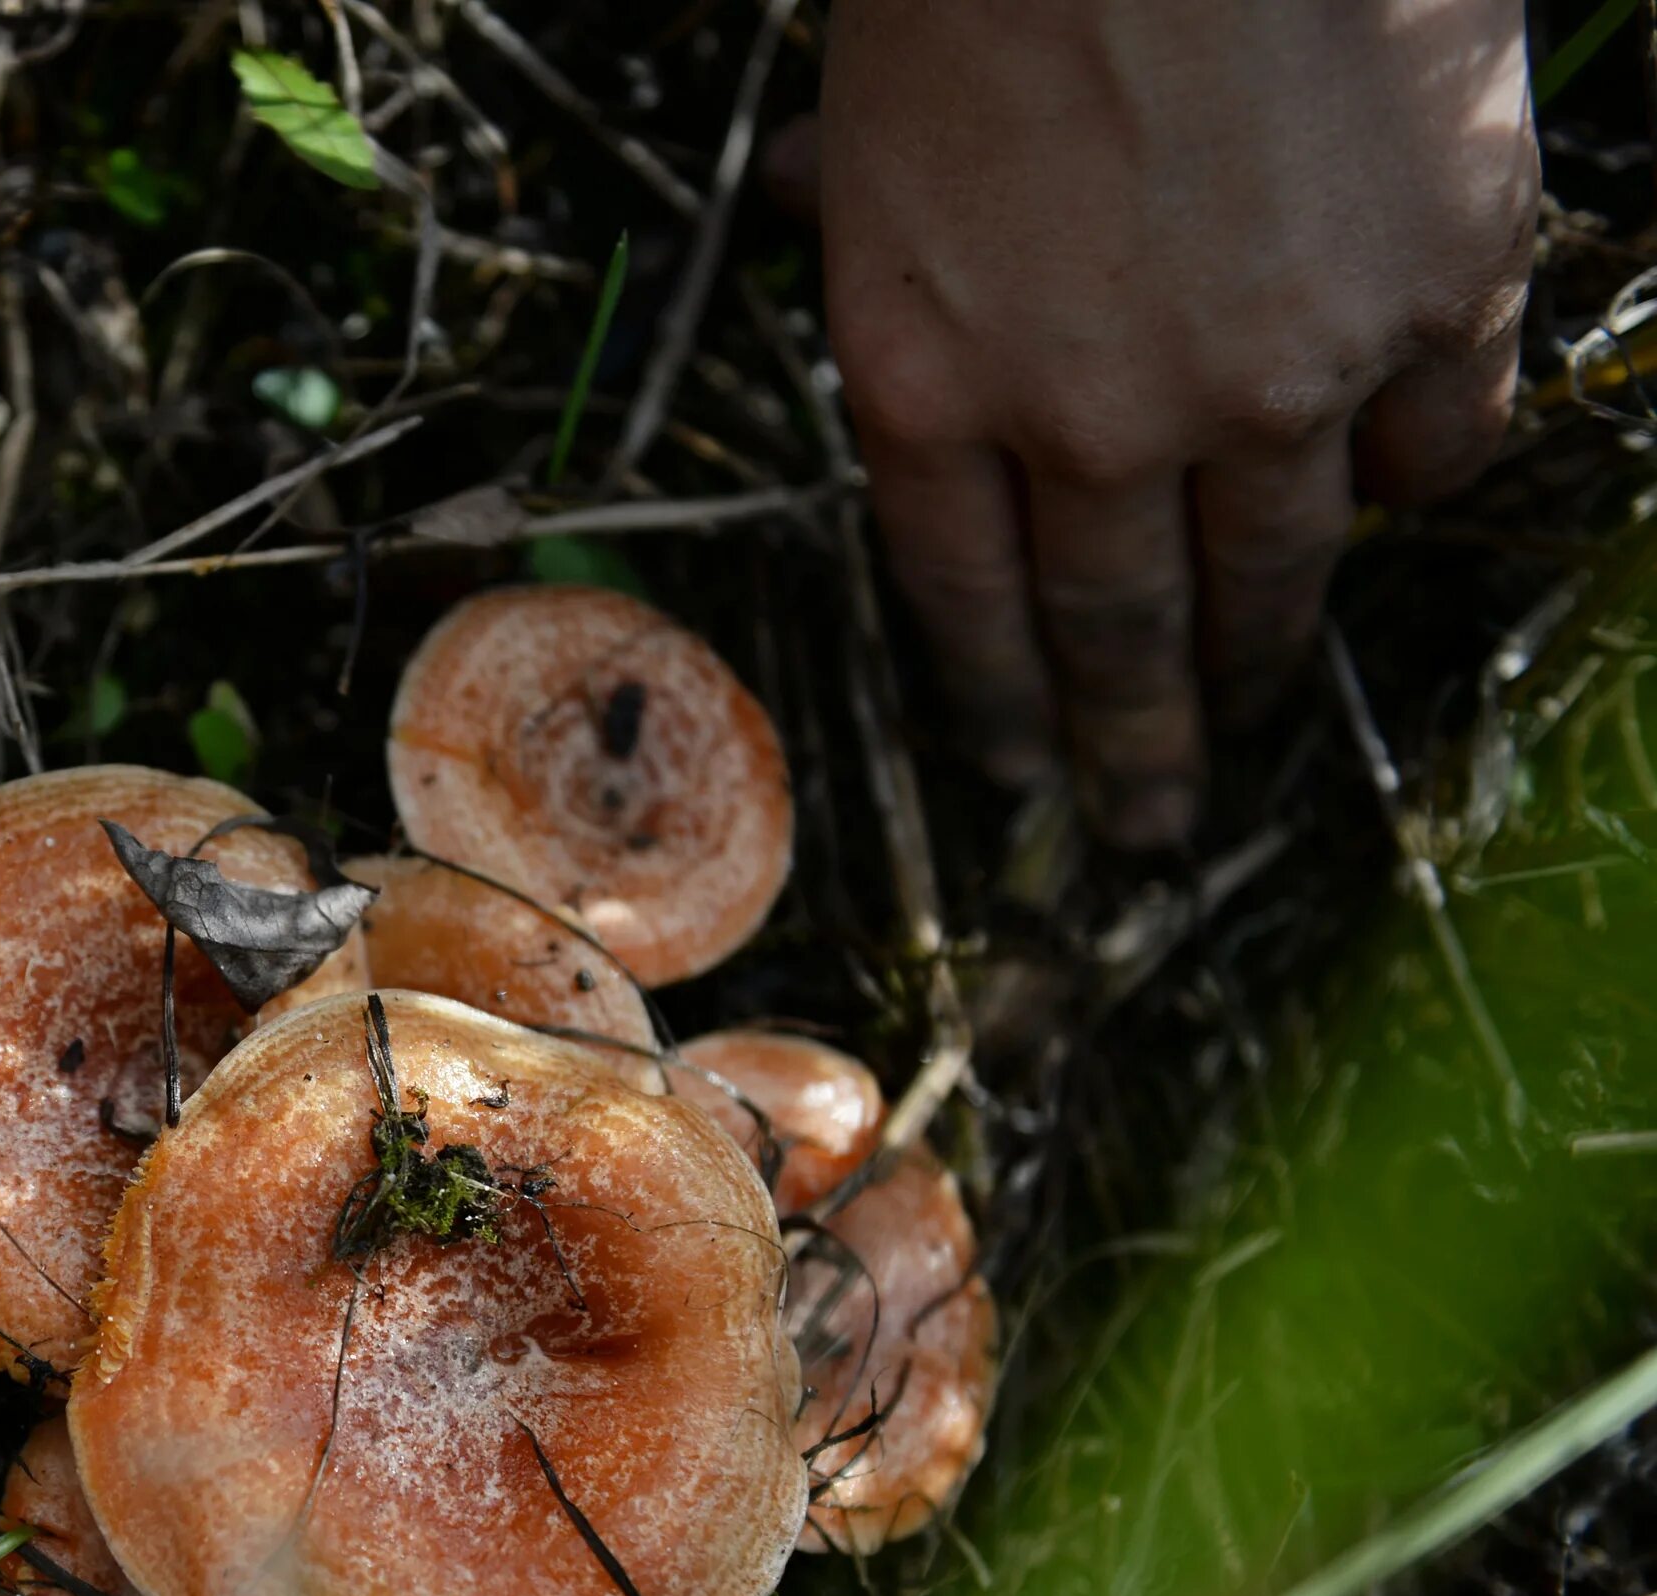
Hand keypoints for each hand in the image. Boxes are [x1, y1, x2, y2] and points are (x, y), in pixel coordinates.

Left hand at [815, 0, 1536, 845]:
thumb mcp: (869, 106)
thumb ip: (868, 221)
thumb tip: (820, 230)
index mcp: (925, 373)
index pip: (959, 600)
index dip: (996, 703)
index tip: (1021, 774)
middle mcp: (1095, 411)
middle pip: (1113, 626)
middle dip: (1129, 743)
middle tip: (1146, 828)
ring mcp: (1277, 364)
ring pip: (1277, 567)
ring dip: (1262, 657)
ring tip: (1252, 717)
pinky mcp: (1436, 284)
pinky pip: (1437, 441)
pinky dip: (1413, 476)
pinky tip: (1389, 498)